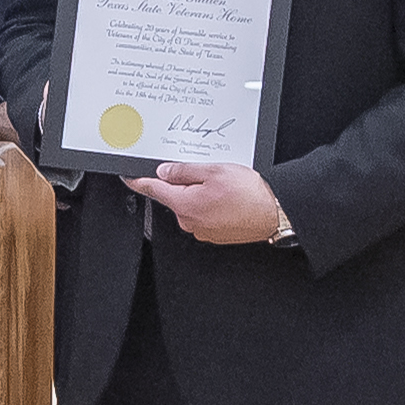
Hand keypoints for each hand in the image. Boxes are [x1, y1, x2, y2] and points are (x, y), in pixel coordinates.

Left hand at [129, 157, 293, 248]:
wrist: (275, 214)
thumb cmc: (249, 194)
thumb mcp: (214, 170)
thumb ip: (185, 171)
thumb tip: (165, 172)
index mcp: (185, 204)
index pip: (154, 190)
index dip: (139, 181)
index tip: (129, 177)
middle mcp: (190, 221)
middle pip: (176, 196)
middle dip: (186, 183)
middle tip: (208, 173)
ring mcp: (202, 230)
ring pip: (192, 205)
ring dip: (201, 194)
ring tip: (225, 187)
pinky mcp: (215, 234)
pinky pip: (205, 214)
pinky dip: (212, 204)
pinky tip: (229, 198)